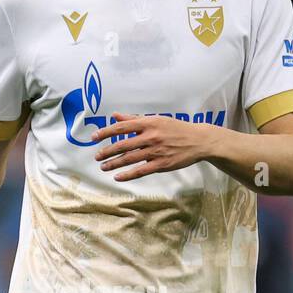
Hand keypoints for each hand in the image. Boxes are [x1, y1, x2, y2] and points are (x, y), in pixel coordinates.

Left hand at [92, 112, 213, 180]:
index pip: (122, 127)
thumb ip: (134, 119)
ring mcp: (156, 151)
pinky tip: (117, 177)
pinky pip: (141, 170)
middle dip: (107, 151)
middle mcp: (151, 136)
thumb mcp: (156, 120)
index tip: (94, 137)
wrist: (198, 140)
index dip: (106, 132)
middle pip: (123, 144)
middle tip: (97, 156)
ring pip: (130, 158)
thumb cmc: (175, 129)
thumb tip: (115, 116)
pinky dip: (128, 174)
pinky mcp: (162, 164)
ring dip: (114, 163)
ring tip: (103, 167)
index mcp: (148, 123)